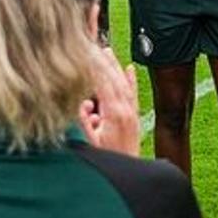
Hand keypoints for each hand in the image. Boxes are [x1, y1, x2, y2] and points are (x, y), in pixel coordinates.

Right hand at [78, 40, 143, 154]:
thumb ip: (84, 121)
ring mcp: (132, 112)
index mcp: (114, 114)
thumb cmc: (107, 160)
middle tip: (95, 46)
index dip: (94, 67)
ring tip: (107, 52)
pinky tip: (130, 68)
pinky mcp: (134, 117)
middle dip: (104, 62)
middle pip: (114, 79)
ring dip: (115, 67)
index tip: (87, 53)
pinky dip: (131, 80)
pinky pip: (133, 93)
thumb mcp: (90, 142)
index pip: (103, 84)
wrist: (129, 171)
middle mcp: (126, 110)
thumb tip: (83, 103)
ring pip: (124, 84)